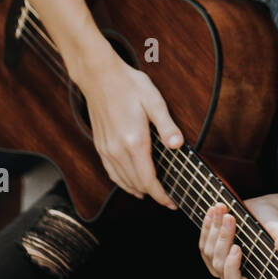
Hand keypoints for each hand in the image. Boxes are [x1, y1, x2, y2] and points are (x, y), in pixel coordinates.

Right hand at [80, 50, 183, 207]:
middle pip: (136, 184)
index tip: (172, 203)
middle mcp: (118, 150)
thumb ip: (167, 126)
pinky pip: (111, 172)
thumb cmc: (128, 85)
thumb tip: (178, 145)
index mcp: (134, 142)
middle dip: (153, 195)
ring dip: (137, 190)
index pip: (148, 180)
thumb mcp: (154, 101)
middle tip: (168, 200)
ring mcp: (106, 149)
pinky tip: (129, 181)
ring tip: (152, 194)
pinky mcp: (100, 144)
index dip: (161, 195)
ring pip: (122, 180)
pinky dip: (122, 181)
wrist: (99, 75)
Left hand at [199, 196, 277, 278]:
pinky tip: (213, 211)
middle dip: (223, 239)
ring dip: (214, 229)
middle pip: (219, 264)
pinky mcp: (213, 253)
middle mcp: (234, 278)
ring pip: (209, 252)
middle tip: (230, 218)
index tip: (237, 248)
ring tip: (222, 208)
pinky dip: (207, 226)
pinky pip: (204, 243)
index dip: (231, 269)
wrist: (268, 216)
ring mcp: (221, 266)